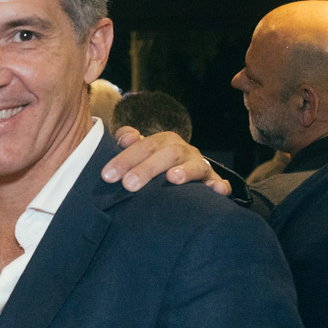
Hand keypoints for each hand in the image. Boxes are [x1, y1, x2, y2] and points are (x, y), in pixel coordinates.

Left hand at [103, 127, 230, 195]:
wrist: (184, 170)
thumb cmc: (155, 162)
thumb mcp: (141, 151)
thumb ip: (128, 141)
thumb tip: (125, 137)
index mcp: (163, 141)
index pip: (144, 145)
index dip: (125, 158)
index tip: (107, 175)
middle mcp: (182, 150)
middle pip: (167, 154)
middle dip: (147, 168)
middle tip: (128, 184)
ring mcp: (199, 165)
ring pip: (194, 165)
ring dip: (185, 171)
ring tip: (172, 178)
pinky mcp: (213, 181)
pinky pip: (219, 182)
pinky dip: (220, 185)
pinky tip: (218, 190)